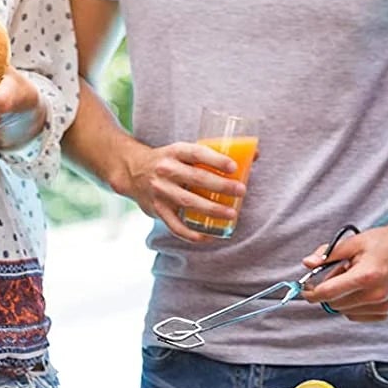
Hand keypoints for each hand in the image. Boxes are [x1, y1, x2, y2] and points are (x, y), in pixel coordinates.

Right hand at [117, 140, 248, 243]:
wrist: (133, 170)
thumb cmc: (169, 160)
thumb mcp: (185, 151)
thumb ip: (214, 154)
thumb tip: (255, 156)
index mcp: (175, 151)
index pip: (197, 153)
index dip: (216, 160)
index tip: (234, 167)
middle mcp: (165, 170)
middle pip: (196, 178)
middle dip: (221, 186)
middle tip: (241, 191)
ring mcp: (160, 190)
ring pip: (188, 201)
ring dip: (211, 210)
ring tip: (231, 214)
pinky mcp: (157, 209)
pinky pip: (174, 225)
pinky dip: (190, 234)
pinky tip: (206, 236)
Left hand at [300, 218, 387, 320]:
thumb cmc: (387, 242)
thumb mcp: (354, 243)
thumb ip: (328, 255)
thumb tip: (307, 263)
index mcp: (366, 277)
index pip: (327, 293)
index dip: (311, 292)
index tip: (306, 288)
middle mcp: (376, 295)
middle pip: (334, 303)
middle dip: (329, 290)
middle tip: (340, 272)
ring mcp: (384, 307)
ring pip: (345, 311)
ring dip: (342, 298)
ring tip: (356, 278)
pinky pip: (359, 315)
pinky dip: (354, 305)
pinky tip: (364, 288)